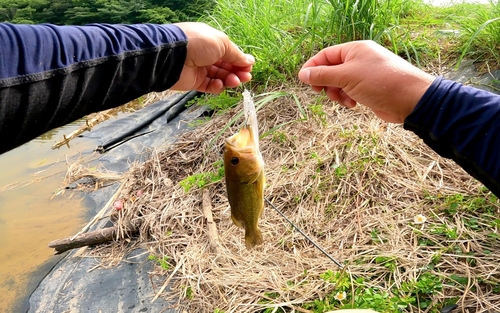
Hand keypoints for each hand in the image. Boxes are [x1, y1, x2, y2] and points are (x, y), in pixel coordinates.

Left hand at [172, 22, 253, 93]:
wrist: (173, 55)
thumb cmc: (198, 43)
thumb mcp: (221, 43)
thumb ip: (236, 54)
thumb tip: (249, 61)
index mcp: (212, 42)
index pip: (230, 54)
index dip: (240, 61)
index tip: (249, 67)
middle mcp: (206, 55)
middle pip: (226, 66)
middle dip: (238, 72)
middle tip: (246, 77)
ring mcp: (200, 69)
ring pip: (220, 77)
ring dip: (230, 80)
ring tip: (235, 81)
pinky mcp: (195, 82)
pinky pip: (210, 86)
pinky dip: (217, 87)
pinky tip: (220, 84)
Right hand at [298, 40, 435, 122]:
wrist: (410, 99)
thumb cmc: (380, 83)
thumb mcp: (347, 77)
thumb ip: (323, 75)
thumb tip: (302, 74)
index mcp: (354, 49)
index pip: (325, 55)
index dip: (313, 68)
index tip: (305, 82)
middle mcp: (359, 59)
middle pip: (331, 70)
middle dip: (327, 83)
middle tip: (324, 93)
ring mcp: (364, 74)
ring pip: (339, 83)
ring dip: (337, 93)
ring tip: (346, 100)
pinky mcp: (369, 88)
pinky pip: (350, 91)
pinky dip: (348, 98)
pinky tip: (354, 104)